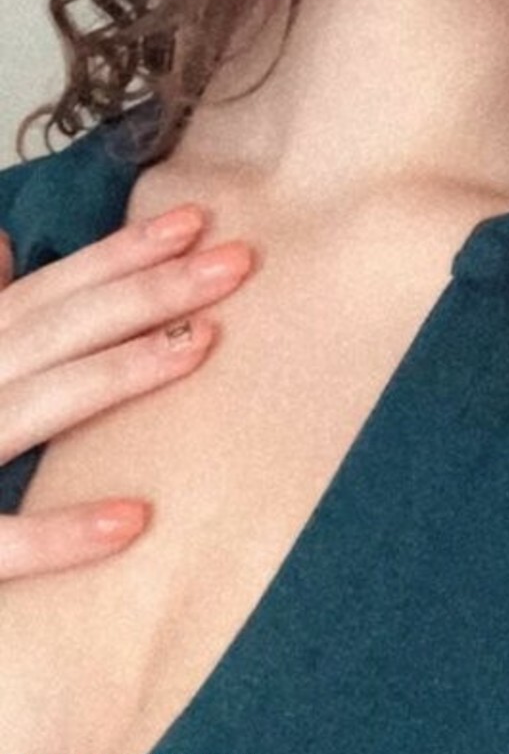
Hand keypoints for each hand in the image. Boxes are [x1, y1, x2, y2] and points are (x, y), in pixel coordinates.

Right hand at [0, 202, 251, 580]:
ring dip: (117, 373)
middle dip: (147, 290)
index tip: (197, 219)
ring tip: (203, 343)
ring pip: (35, 409)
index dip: (118, 253)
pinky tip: (133, 519)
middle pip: (56, 331)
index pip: (46, 292)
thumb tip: (3, 246)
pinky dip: (58, 534)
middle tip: (239, 260)